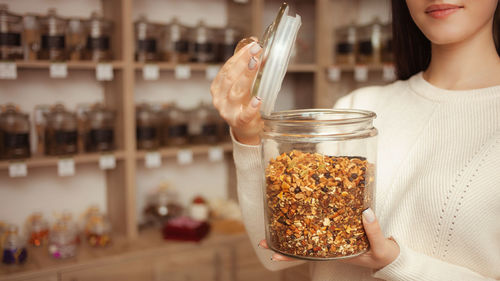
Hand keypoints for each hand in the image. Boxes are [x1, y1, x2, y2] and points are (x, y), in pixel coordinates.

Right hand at [210, 40, 262, 144]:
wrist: (244, 129)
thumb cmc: (243, 104)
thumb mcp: (240, 85)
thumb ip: (245, 67)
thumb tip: (255, 45)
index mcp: (218, 87)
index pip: (227, 68)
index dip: (239, 55)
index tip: (252, 44)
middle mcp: (220, 98)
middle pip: (230, 78)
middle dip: (243, 61)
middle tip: (256, 49)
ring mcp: (228, 111)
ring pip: (236, 92)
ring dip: (246, 77)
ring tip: (256, 63)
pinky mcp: (239, 122)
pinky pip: (244, 115)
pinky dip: (251, 107)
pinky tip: (258, 99)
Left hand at [258, 208, 399, 269]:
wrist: (392, 256)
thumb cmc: (385, 256)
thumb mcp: (382, 247)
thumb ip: (375, 231)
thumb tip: (365, 212)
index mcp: (336, 253)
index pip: (308, 256)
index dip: (289, 256)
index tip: (272, 254)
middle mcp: (330, 245)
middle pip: (301, 245)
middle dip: (282, 243)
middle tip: (262, 240)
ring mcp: (333, 236)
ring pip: (308, 233)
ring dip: (292, 227)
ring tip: (273, 220)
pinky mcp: (339, 227)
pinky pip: (321, 223)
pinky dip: (310, 216)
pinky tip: (301, 206)